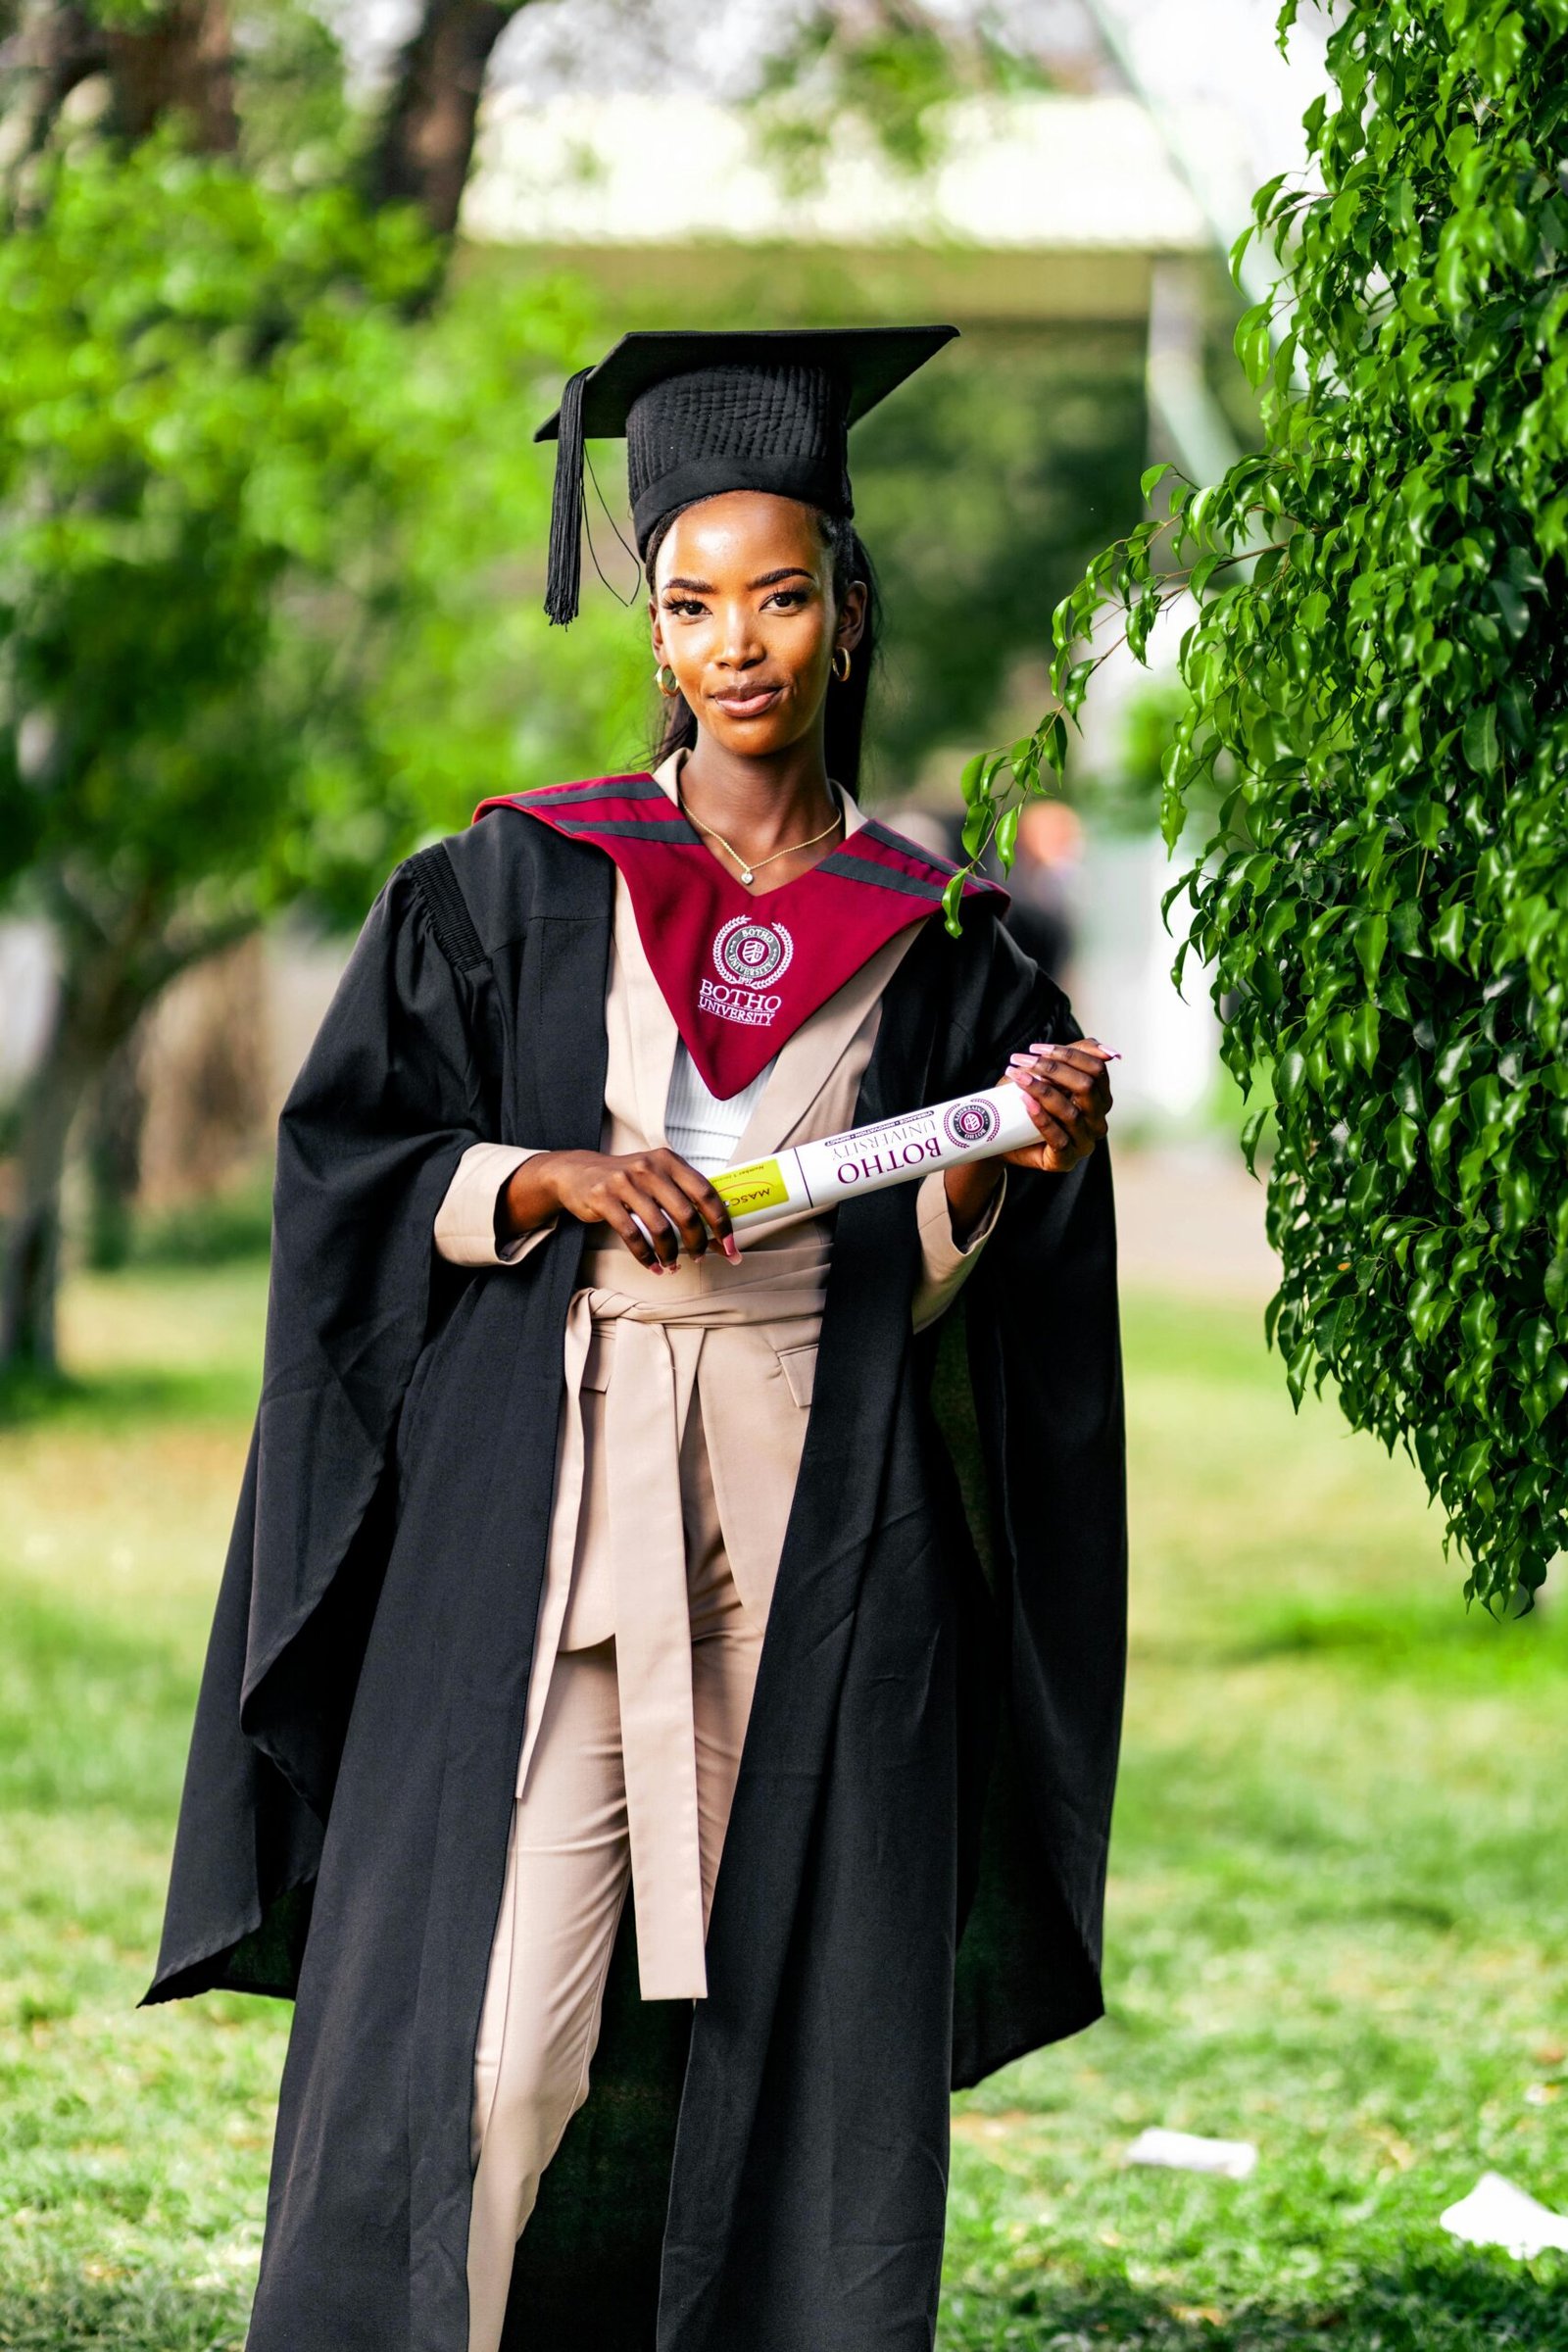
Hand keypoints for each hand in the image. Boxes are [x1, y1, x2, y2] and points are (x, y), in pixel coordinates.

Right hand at [500, 1147, 739, 1273]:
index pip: (705, 1192)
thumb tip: (718, 1231)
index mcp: (669, 1160)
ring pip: (660, 1228)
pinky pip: (632, 1236)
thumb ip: (684, 1195)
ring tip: (673, 1265)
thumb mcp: (656, 1175)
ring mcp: (625, 1182)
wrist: (578, 1172)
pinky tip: (653, 1266)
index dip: (721, 1222)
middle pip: (686, 1214)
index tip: (730, 1244)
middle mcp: (649, 1168)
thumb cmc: (626, 1178)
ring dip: (671, 1254)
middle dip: (698, 1243)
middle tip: (701, 1258)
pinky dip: (646, 1256)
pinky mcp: (605, 1199)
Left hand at [1000, 1039, 1114, 1173]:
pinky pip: (1058, 1138)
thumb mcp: (1049, 1075)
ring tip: (1018, 1077)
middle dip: (1054, 1069)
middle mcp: (1098, 1121)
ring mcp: (1084, 1143)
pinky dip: (1042, 1118)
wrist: (1004, 1139)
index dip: (1068, 1055)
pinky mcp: (1066, 1161)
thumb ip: (1074, 1057)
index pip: (1096, 1069)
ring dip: (1042, 1090)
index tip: (1035, 1049)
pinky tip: (1026, 1101)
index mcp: (1100, 1099)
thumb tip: (1106, 1050)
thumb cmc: (1027, 1102)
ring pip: (1071, 1112)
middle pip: (1086, 1087)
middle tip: (1022, 1061)